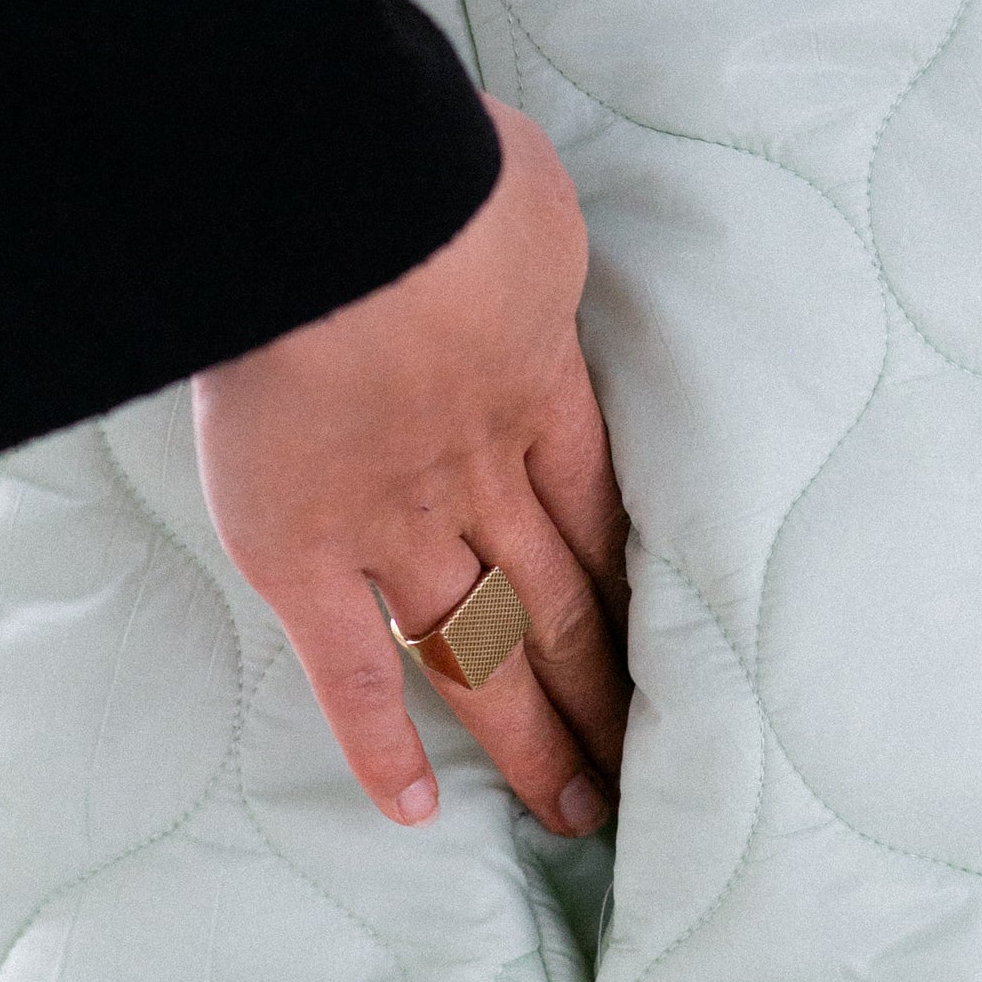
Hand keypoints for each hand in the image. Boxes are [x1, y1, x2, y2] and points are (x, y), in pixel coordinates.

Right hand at [192, 96, 629, 832]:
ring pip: (485, 655)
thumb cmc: (420, 167)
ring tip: (575, 808)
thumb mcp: (509, 184)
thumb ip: (512, 216)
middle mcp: (482, 476)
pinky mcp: (310, 556)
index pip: (599, 512)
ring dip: (531, 735)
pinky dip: (379, 748)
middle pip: (564, 604)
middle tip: (643, 764)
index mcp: (535, 387)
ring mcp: (397, 526)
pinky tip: (415, 814)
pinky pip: (354, 673)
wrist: (334, 204)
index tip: (671, 639)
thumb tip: (503, 196)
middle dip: (605, 690)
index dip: (635, 583)